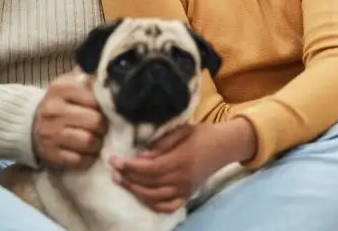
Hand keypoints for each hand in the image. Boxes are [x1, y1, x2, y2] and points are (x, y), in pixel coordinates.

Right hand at [32, 69, 105, 168]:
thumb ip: (87, 80)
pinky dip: (88, 158)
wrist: (28, 124)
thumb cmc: (57, 102)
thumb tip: (108, 81)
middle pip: (95, 121)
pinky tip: (88, 152)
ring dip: (98, 143)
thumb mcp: (68, 84)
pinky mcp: (51, 154)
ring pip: (88, 141)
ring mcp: (50, 134)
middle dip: (104, 126)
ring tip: (97, 139)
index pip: (94, 99)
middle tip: (103, 127)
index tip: (104, 109)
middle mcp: (53, 110)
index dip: (104, 106)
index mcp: (59, 89)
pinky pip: (78, 160)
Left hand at [112, 120, 253, 213]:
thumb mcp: (182, 130)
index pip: (150, 168)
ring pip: (154, 197)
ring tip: (121, 180)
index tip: (115, 160)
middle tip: (113, 169)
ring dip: (134, 190)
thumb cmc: (201, 134)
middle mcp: (183, 178)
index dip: (130, 166)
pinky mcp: (187, 196)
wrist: (224, 146)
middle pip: (149, 183)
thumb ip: (162, 142)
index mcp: (182, 159)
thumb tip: (142, 156)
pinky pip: (166, 206)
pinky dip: (151, 203)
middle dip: (128, 177)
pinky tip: (139, 194)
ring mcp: (185, 190)